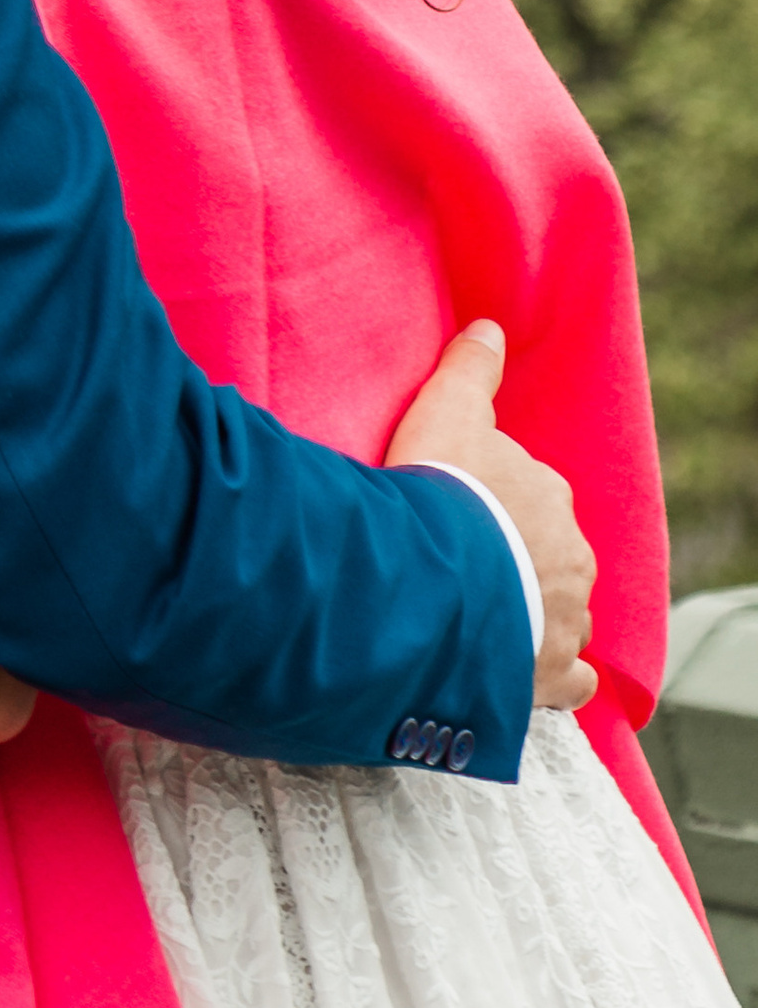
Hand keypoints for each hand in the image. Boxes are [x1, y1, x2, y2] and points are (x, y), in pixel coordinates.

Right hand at [387, 318, 596, 711]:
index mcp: (549, 495)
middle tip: (464, 566)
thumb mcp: (444, 413)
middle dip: (518, 559)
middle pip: (548, 554)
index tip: (458, 512)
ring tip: (483, 620)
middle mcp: (571, 556)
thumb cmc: (438, 492)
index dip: (491, 502)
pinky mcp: (550, 674)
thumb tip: (488, 327)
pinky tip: (531, 677)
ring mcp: (564, 618)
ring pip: (560, 612)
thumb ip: (468, 371)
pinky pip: (571, 680)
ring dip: (533, 615)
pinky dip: (558, 679)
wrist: (436, 581)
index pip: (528, 494)